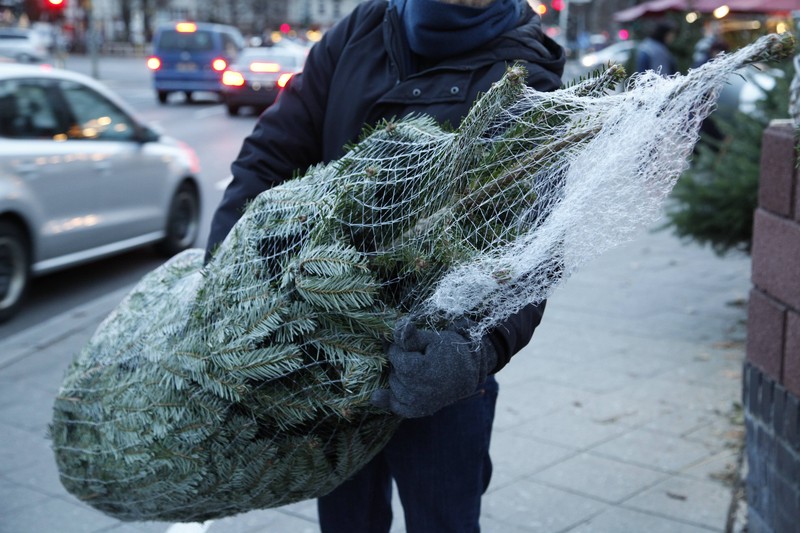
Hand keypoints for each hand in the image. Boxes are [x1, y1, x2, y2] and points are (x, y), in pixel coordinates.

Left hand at [370, 318, 496, 417]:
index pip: (395, 355)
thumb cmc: (451, 351)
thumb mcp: (432, 339)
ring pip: (393, 387)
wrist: (469, 372)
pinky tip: (380, 394)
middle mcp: (419, 391)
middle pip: (394, 371)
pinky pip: (398, 407)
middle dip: (399, 362)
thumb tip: (396, 327)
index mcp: (420, 370)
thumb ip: (411, 337)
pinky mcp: (420, 410)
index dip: (398, 347)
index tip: (407, 343)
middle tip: (414, 357)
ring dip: (398, 377)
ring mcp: (420, 403)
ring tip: (413, 370)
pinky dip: (390, 399)